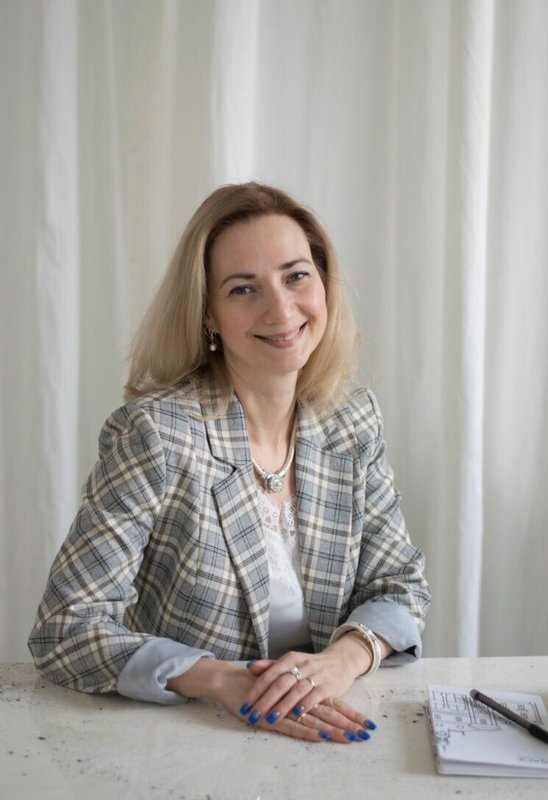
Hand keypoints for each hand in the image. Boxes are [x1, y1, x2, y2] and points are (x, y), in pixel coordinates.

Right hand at [167, 657, 375, 743]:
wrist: (231, 680)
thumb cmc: (257, 685)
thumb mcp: (282, 689)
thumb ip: (297, 696)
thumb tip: (313, 705)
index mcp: (303, 691)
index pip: (332, 704)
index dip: (349, 714)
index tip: (367, 725)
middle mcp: (298, 697)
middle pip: (329, 712)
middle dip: (349, 724)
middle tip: (367, 735)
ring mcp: (286, 708)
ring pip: (316, 719)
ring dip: (335, 730)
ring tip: (353, 739)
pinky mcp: (273, 717)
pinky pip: (294, 725)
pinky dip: (308, 731)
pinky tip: (322, 736)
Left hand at [236, 635, 376, 739]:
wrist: (340, 661)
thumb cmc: (310, 666)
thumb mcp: (291, 662)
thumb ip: (271, 666)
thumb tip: (249, 666)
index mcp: (290, 658)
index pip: (269, 675)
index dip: (256, 691)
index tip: (244, 706)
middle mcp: (302, 664)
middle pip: (280, 683)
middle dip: (265, 701)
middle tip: (253, 715)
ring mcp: (316, 675)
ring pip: (296, 690)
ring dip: (283, 705)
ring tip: (271, 718)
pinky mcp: (329, 685)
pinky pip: (316, 695)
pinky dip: (306, 704)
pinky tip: (297, 714)